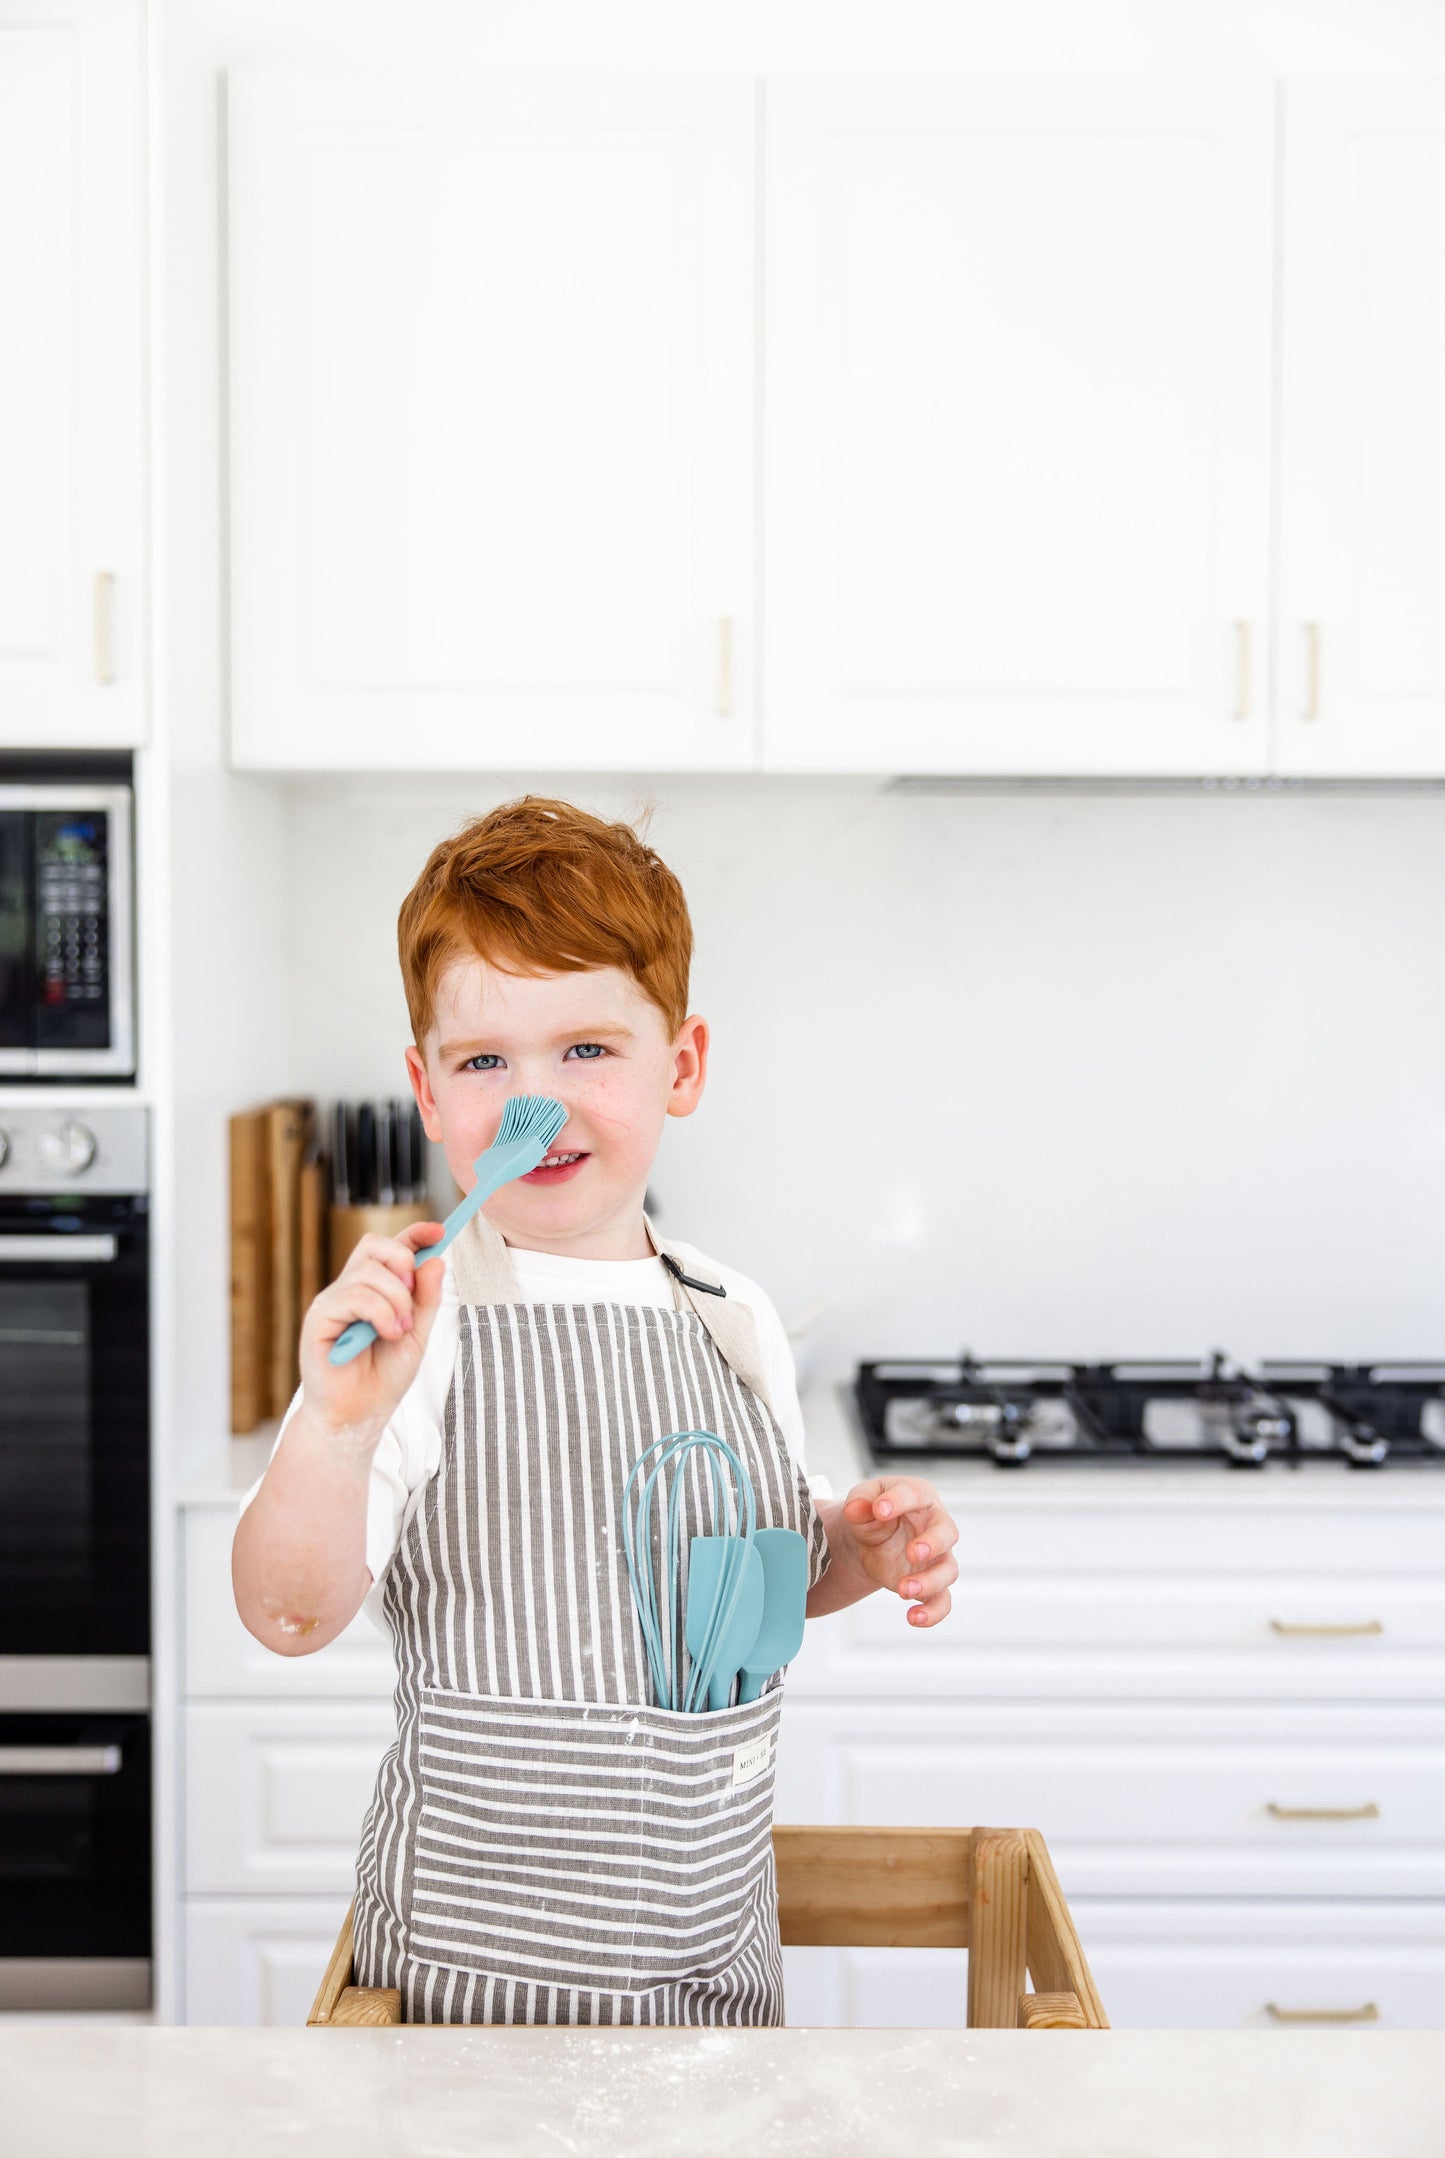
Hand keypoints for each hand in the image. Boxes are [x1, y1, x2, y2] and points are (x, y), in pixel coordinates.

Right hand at [297, 1220, 446, 1440]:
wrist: (359, 1415)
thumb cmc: (383, 1377)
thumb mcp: (417, 1335)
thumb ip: (426, 1300)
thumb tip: (436, 1260)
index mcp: (374, 1289)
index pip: (391, 1248)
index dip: (414, 1233)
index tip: (439, 1232)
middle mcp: (350, 1288)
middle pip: (375, 1246)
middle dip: (404, 1263)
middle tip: (413, 1301)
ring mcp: (332, 1301)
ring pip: (369, 1273)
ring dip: (396, 1300)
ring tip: (400, 1330)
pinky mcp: (319, 1318)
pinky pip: (354, 1296)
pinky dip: (380, 1312)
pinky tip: (387, 1334)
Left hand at [838, 1476, 958, 1627]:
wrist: (870, 1539)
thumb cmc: (871, 1512)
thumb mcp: (860, 1501)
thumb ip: (858, 1503)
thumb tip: (854, 1509)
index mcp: (919, 1495)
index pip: (915, 1494)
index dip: (899, 1501)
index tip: (880, 1510)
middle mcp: (935, 1525)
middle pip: (947, 1533)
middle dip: (933, 1544)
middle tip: (912, 1553)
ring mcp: (936, 1556)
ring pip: (948, 1570)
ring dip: (929, 1582)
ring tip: (902, 1590)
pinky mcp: (930, 1583)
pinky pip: (942, 1601)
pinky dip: (933, 1613)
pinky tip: (913, 1618)